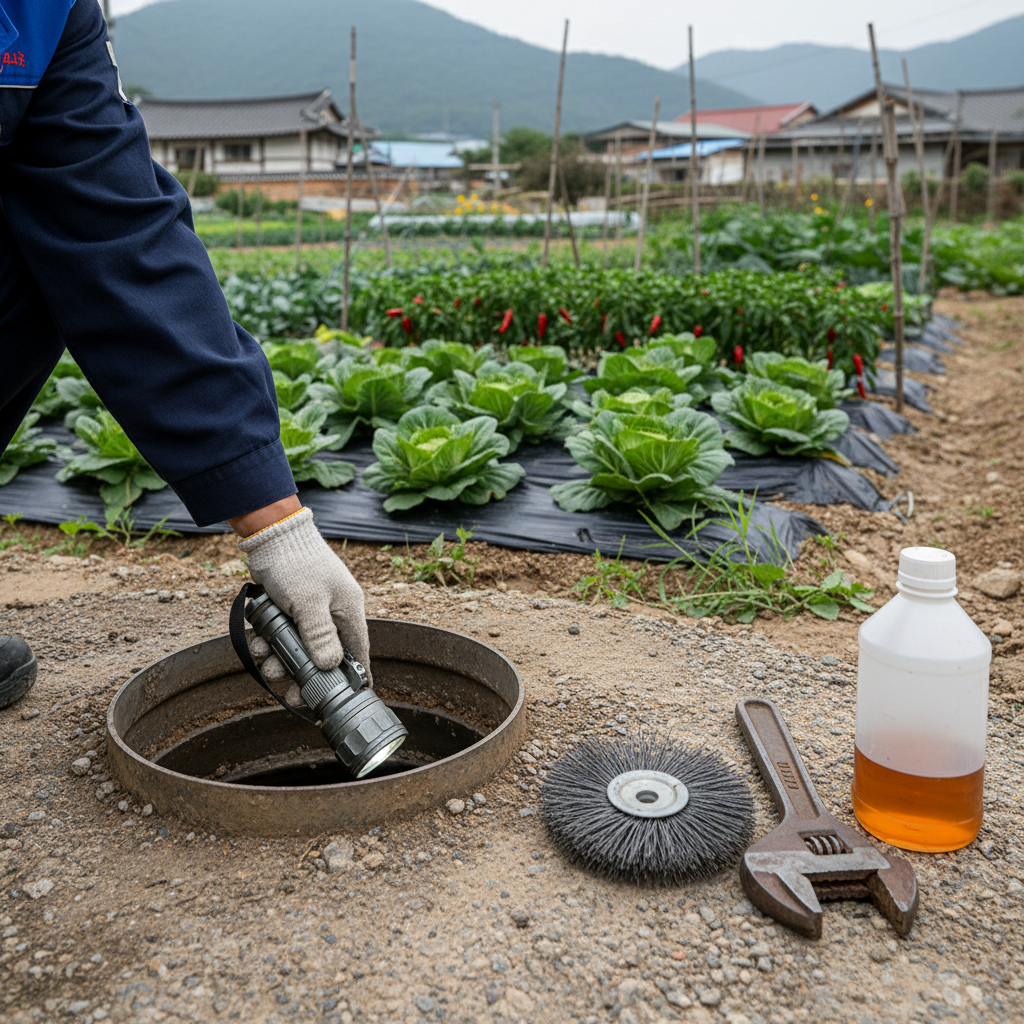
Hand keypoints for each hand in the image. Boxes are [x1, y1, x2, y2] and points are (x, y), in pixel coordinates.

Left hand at [237, 507, 371, 684]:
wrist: (271, 534)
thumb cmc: (296, 563)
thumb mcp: (308, 603)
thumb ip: (319, 636)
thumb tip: (329, 666)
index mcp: (347, 610)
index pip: (357, 651)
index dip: (352, 677)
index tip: (344, 700)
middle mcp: (333, 612)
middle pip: (324, 656)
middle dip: (304, 674)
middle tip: (291, 693)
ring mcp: (312, 610)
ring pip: (300, 647)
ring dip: (282, 658)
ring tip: (266, 663)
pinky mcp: (292, 607)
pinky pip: (284, 634)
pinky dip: (271, 641)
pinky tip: (259, 642)